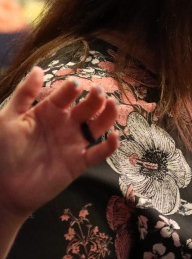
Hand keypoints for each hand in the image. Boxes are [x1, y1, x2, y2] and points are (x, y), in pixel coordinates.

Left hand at [0, 67, 118, 225]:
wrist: (3, 189)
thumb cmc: (2, 151)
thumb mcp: (8, 119)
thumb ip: (24, 94)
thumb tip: (39, 69)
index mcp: (49, 112)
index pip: (65, 95)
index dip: (72, 88)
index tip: (75, 84)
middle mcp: (65, 125)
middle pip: (87, 107)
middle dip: (95, 97)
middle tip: (97, 91)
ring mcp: (73, 143)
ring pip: (98, 126)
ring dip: (107, 115)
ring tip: (112, 105)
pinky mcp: (79, 163)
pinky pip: (98, 154)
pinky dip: (109, 146)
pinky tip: (113, 137)